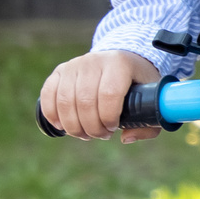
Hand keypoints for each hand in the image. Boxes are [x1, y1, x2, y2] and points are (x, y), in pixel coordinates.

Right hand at [39, 49, 160, 140]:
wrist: (120, 60)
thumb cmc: (137, 84)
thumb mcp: (151, 99)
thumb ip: (148, 124)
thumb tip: (126, 138)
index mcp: (120, 64)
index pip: (109, 94)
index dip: (108, 118)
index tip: (113, 128)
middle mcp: (95, 60)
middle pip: (85, 101)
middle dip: (92, 127)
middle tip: (101, 135)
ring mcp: (74, 65)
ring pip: (66, 101)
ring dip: (74, 126)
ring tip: (86, 133)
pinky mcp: (60, 71)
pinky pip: (48, 95)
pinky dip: (52, 115)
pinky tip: (63, 126)